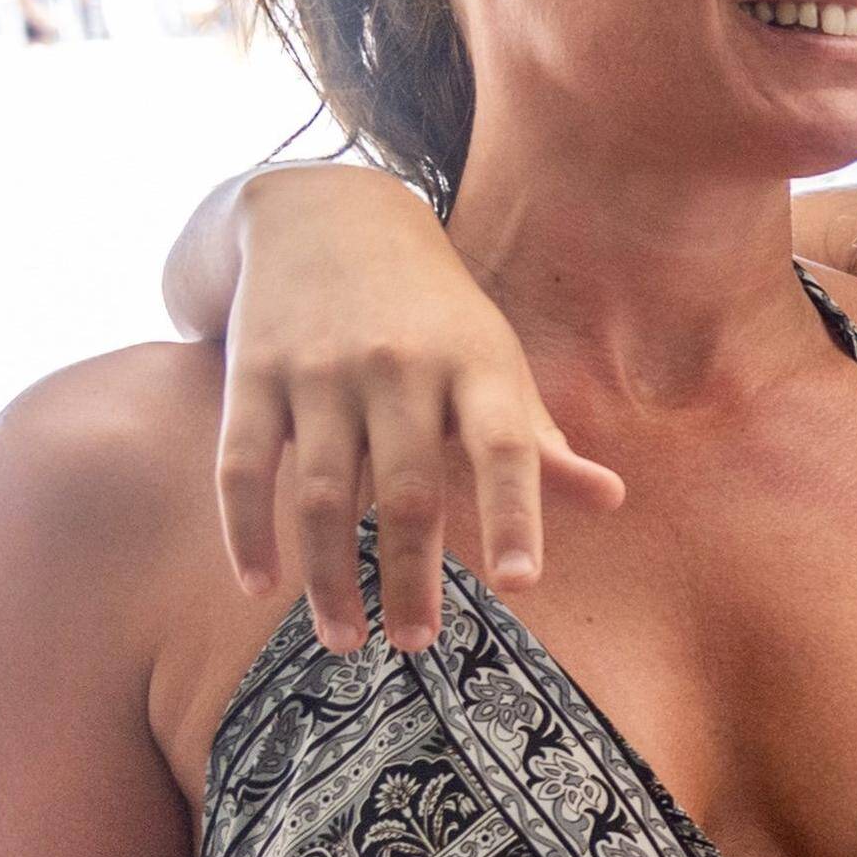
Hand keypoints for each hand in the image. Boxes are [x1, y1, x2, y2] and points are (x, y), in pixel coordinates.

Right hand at [212, 168, 620, 654]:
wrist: (322, 212)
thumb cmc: (432, 310)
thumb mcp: (495, 358)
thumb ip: (540, 440)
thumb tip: (613, 500)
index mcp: (475, 364)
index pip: (505, 447)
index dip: (516, 514)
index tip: (521, 584)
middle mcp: (399, 366)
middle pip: (409, 490)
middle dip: (411, 576)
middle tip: (418, 644)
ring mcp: (320, 370)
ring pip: (324, 493)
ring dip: (330, 577)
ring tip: (346, 640)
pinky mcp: (251, 374)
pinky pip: (243, 467)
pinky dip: (248, 532)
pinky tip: (261, 586)